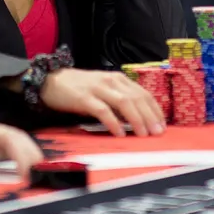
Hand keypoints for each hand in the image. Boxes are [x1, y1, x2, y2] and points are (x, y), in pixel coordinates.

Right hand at [40, 68, 165, 136]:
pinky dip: (114, 122)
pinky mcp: (84, 98)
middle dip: (150, 116)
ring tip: (144, 134)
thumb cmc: (79, 88)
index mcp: (118, 79)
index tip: (162, 125)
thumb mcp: (103, 90)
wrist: (50, 80)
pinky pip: (103, 111)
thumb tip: (138, 119)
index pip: (143, 93)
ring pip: (124, 102)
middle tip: (158, 133)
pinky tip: (120, 133)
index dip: (155, 110)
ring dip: (137, 119)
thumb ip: (119, 100)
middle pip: (137, 98)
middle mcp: (111, 81)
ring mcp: (97, 88)